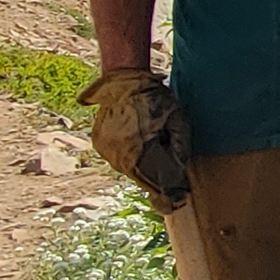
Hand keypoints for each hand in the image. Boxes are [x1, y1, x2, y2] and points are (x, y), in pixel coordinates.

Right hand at [81, 67, 192, 204]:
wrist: (124, 80)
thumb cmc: (154, 98)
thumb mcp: (177, 120)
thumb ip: (180, 147)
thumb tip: (181, 169)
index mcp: (137, 151)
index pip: (154, 181)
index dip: (167, 191)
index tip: (178, 199)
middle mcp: (118, 155)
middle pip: (142, 176)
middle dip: (157, 176)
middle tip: (171, 174)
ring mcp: (106, 150)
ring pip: (129, 168)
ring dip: (143, 164)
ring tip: (152, 146)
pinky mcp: (98, 144)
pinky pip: (119, 157)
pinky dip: (131, 155)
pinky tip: (139, 141)